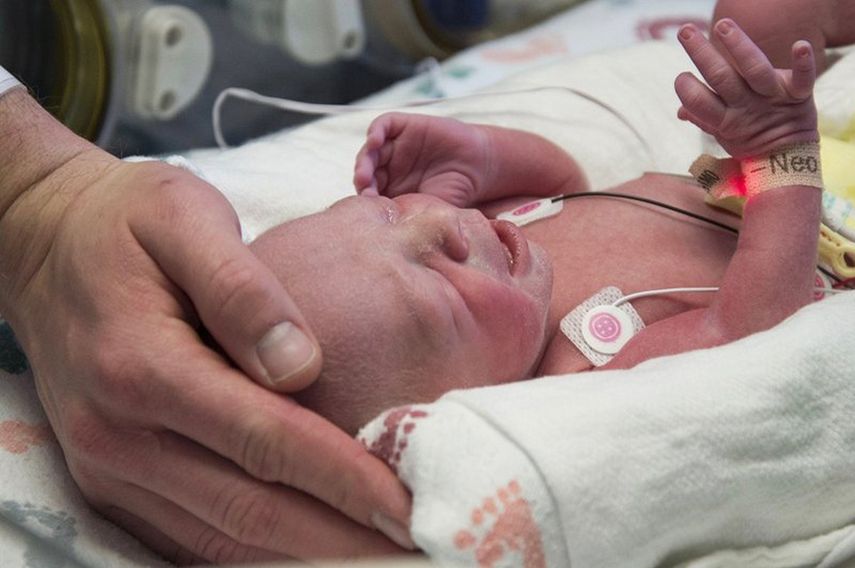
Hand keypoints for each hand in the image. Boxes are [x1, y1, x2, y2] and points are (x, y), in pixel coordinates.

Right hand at [0, 94, 411, 562]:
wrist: (45, 244)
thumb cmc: (126, 221)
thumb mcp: (184, 216)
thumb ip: (241, 289)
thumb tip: (303, 365)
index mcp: (142, 365)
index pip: (264, 439)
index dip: (342, 478)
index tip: (405, 504)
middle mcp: (117, 433)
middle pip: (247, 509)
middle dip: (338, 536)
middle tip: (413, 543)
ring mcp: (107, 466)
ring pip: (220, 538)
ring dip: (303, 554)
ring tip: (376, 553)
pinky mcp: (109, 478)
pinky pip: (187, 537)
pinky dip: (253, 552)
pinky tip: (308, 546)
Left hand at [353, 112, 490, 206]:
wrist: (478, 167)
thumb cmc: (456, 193)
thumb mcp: (431, 211)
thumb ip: (409, 217)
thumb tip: (389, 237)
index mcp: (390, 190)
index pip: (369, 193)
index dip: (366, 200)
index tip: (369, 208)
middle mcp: (389, 168)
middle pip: (366, 172)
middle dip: (362, 180)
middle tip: (363, 188)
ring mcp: (394, 147)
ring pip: (371, 150)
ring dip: (364, 160)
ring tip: (365, 172)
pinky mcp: (403, 127)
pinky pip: (383, 125)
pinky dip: (375, 132)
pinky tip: (374, 141)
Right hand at [675, 19, 817, 158]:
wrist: (788, 159)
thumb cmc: (750, 141)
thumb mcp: (723, 135)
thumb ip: (703, 119)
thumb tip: (681, 110)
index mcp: (724, 120)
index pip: (700, 103)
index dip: (687, 89)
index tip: (682, 78)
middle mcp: (746, 106)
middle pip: (721, 78)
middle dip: (701, 53)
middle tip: (685, 31)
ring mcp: (773, 98)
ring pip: (755, 69)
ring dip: (739, 46)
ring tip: (723, 25)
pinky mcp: (799, 94)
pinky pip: (804, 77)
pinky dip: (803, 62)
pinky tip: (800, 45)